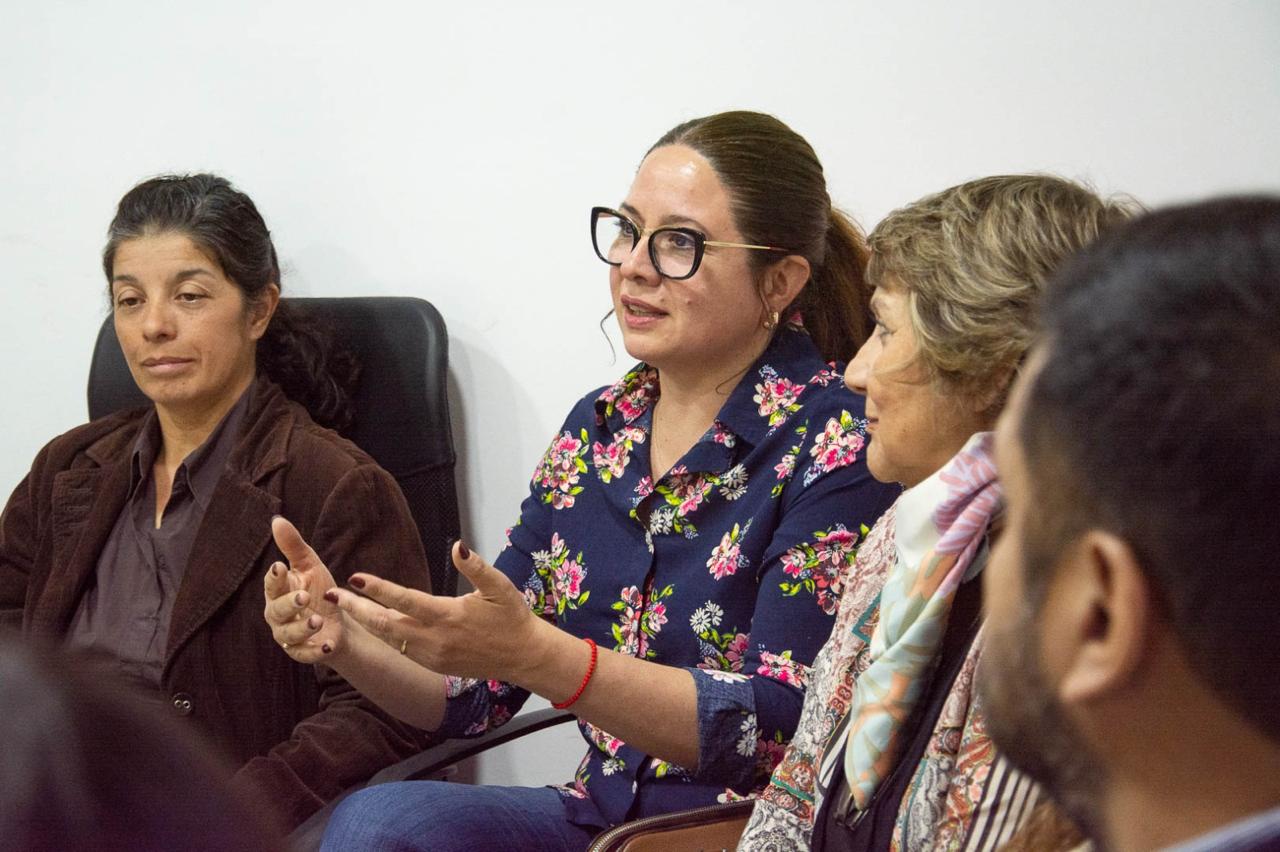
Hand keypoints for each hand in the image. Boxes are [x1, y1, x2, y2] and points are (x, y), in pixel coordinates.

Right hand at [262, 516, 346, 662]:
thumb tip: (276, 520)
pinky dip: (314, 651)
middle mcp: (278, 614)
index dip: (274, 577)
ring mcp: (288, 635)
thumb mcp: (310, 566)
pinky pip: (304, 654)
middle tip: (303, 596)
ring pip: (288, 634)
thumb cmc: (319, 590)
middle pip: (276, 610)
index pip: (272, 583)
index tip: (280, 567)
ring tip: (317, 620)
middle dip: (288, 604)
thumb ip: (293, 546)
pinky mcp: (302, 652)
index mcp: (279, 591)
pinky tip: (327, 645)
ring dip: (302, 628)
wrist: (338, 621)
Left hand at [329, 541, 538, 681]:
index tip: (355, 577)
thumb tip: (458, 546)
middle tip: (330, 595)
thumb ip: (477, 567)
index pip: (404, 600)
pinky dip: (381, 636)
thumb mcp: (500, 587)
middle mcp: (434, 639)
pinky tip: (370, 624)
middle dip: (355, 609)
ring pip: (388, 639)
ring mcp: (432, 655)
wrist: (523, 656)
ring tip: (343, 606)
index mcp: (447, 616)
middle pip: (384, 624)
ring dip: (364, 623)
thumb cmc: (512, 617)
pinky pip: (400, 649)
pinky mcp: (433, 664)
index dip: (377, 589)